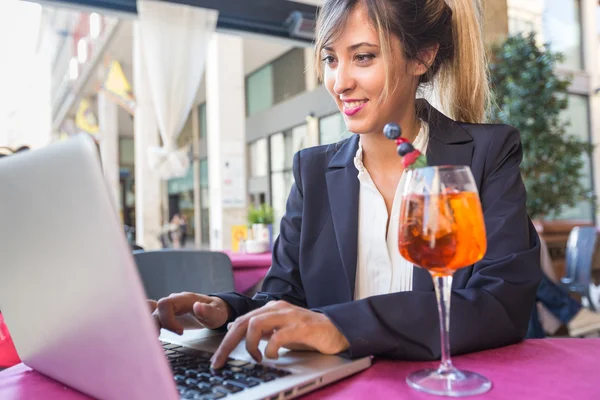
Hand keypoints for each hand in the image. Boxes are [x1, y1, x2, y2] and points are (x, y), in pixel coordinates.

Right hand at [150, 292, 230, 334]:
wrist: (215, 310)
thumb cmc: (216, 312)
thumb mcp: (217, 314)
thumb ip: (208, 311)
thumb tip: (197, 306)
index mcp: (184, 299)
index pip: (165, 304)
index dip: (168, 319)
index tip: (181, 332)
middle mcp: (174, 302)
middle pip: (154, 310)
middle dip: (154, 326)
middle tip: (162, 339)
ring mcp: (169, 308)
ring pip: (151, 315)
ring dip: (150, 328)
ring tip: (157, 340)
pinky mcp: (166, 314)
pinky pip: (152, 316)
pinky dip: (149, 326)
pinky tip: (153, 337)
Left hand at [210, 300, 349, 368]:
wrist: (337, 330)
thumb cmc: (308, 332)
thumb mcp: (279, 330)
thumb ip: (260, 329)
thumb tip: (234, 329)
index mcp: (270, 309)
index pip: (241, 321)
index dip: (225, 341)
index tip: (217, 359)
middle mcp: (277, 308)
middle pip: (243, 322)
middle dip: (227, 344)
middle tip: (219, 361)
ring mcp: (289, 316)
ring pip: (256, 324)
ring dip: (250, 345)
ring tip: (256, 357)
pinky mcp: (301, 326)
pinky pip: (277, 336)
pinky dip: (270, 348)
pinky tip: (272, 356)